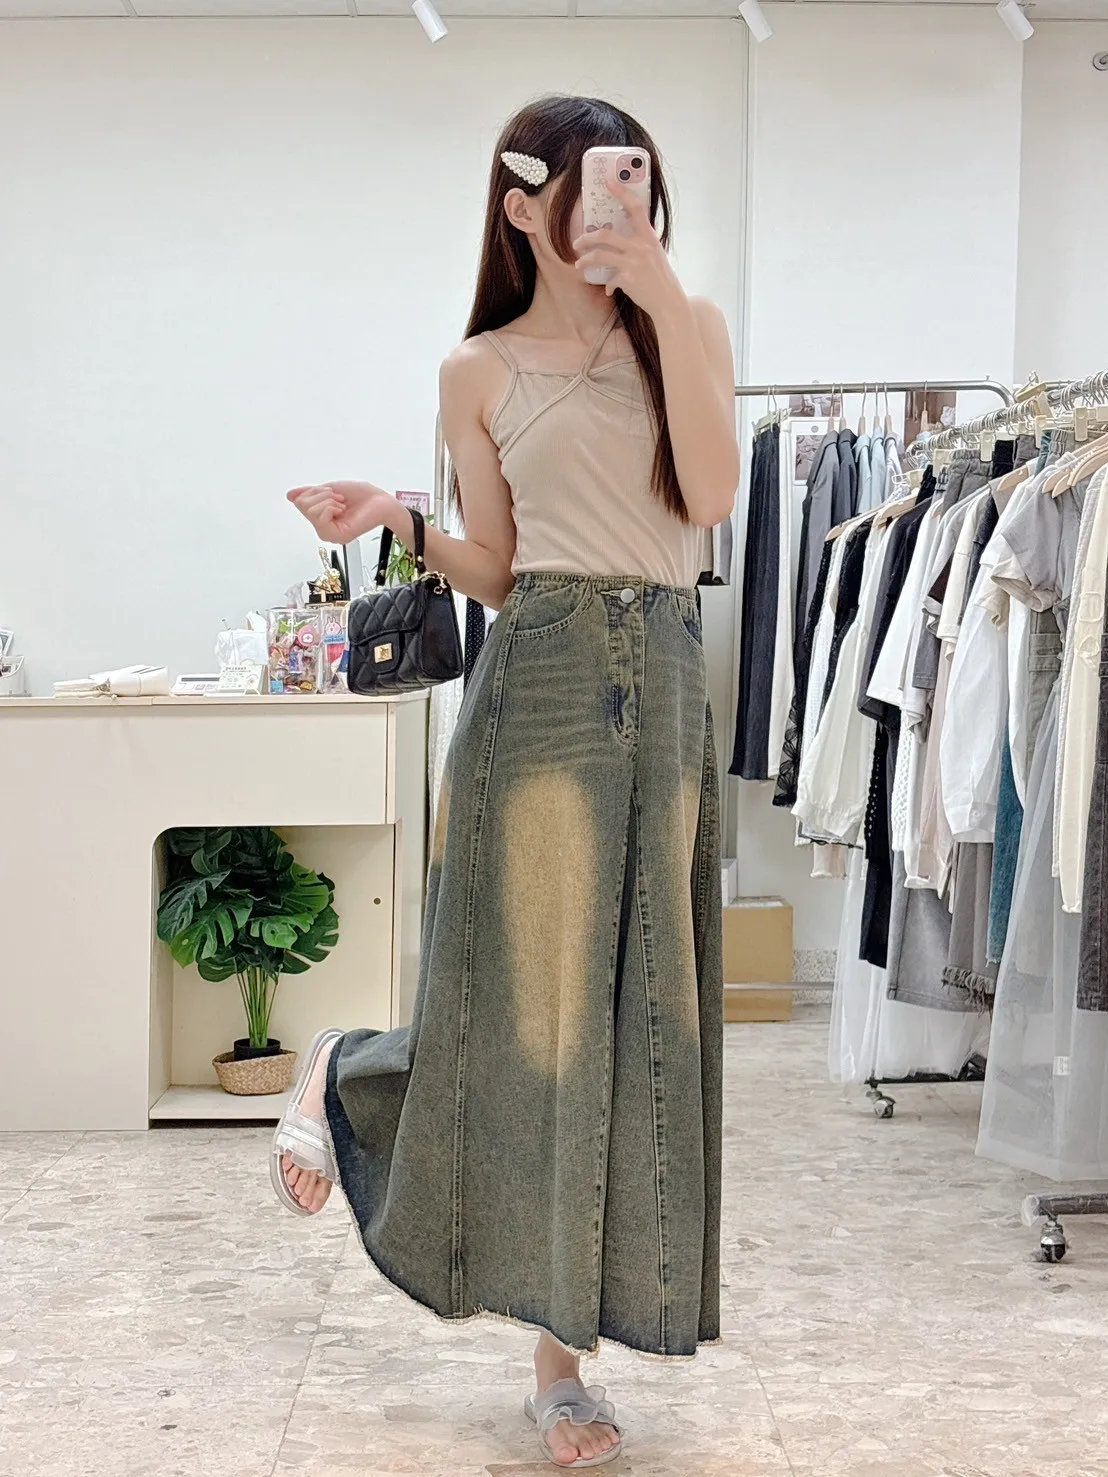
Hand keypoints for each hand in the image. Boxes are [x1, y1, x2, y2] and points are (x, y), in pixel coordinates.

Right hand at [287, 480, 398, 544]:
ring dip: (328, 500)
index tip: (332, 493)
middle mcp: (323, 527)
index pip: (299, 502)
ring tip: (342, 505)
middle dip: (321, 494)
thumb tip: (290, 495)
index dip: (315, 491)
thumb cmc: (362, 496)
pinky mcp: (337, 536)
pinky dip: (331, 506)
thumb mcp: (330, 489)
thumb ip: (309, 493)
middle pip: (302, 505)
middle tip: (339, 499)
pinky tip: (343, 510)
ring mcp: (329, 533)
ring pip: (309, 510)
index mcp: (321, 518)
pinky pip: (320, 516)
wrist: (381, 501)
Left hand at [571, 179, 685, 318]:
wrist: (669, 302)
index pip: (636, 208)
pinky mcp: (627, 279)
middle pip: (605, 235)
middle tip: (577, 243)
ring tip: (579, 264)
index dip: (622, 192)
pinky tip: (608, 289)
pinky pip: (609, 279)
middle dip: (586, 238)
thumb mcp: (655, 254)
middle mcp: (641, 247)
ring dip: (585, 260)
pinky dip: (607, 285)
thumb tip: (620, 240)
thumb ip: (641, 244)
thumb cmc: (661, 278)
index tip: (609, 182)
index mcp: (649, 237)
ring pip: (599, 256)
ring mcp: (633, 263)